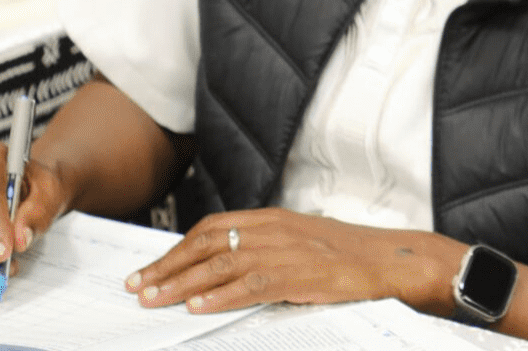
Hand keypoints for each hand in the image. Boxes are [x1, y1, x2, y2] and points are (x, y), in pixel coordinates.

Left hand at [125, 209, 464, 313]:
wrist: (389, 259)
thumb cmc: (347, 254)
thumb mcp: (299, 241)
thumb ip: (262, 247)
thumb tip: (222, 266)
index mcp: (271, 218)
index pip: (210, 228)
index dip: (174, 249)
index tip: (148, 269)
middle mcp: (273, 229)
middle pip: (206, 244)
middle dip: (167, 267)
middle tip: (137, 287)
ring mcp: (285, 251)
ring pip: (221, 265)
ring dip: (183, 284)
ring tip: (154, 300)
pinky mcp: (299, 275)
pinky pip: (251, 285)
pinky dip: (221, 297)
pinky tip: (198, 308)